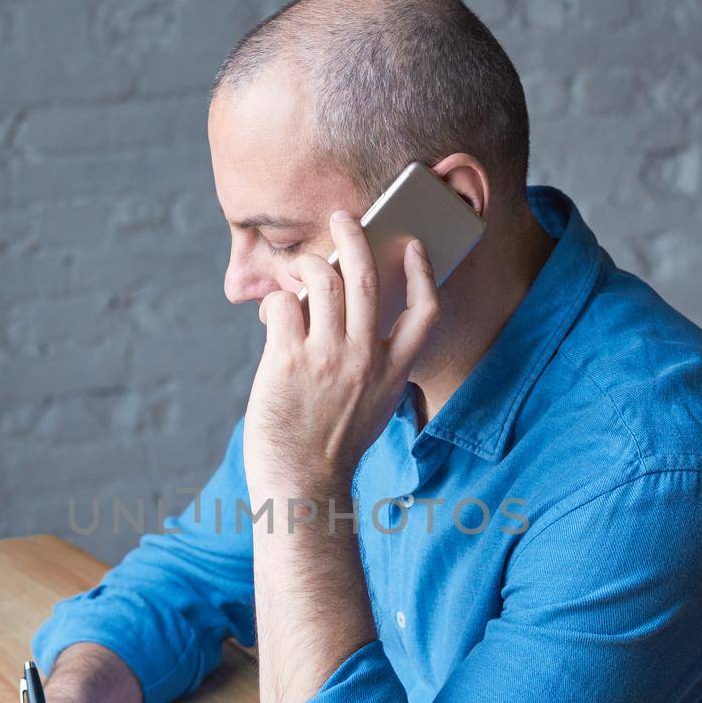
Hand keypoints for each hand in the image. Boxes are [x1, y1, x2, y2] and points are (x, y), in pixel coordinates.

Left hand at [243, 210, 439, 501]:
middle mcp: (364, 360)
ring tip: (302, 265)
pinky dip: (278, 300)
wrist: (302, 484)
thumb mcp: (371, 407)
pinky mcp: (287, 363)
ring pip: (324, 282)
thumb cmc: (331, 447)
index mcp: (392, 372)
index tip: (412, 247)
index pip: (425, 313)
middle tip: (342, 219)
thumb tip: (344, 315)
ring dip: (310, 263)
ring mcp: (326, 360)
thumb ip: (370, 365)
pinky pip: (284, 307)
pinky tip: (276, 310)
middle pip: (366, 280)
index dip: (423, 273)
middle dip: (354, 237)